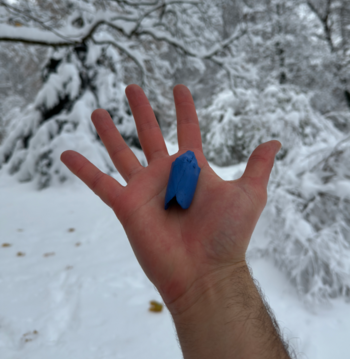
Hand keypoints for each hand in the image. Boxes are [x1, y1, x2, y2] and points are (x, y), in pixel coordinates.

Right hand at [61, 85, 279, 313]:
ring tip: (98, 110)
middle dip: (142, 110)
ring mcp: (145, 190)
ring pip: (122, 152)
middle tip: (132, 87)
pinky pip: (99, 182)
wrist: (205, 271)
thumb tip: (275, 140)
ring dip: (109, 131)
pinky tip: (65, 152)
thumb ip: (258, 166)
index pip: (187, 129)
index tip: (178, 87)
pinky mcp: (126, 206)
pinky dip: (82, 168)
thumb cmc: (228, 234)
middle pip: (150, 133)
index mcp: (193, 168)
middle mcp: (167, 175)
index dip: (184, 108)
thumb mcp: (249, 194)